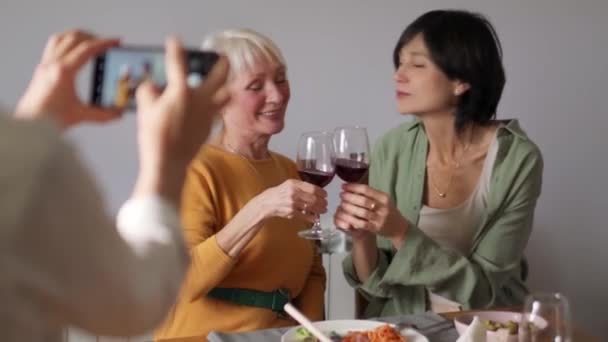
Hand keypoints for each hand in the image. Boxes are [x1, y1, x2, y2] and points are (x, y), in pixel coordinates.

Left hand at [15, 30, 120, 127]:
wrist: (30, 123)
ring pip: (61, 38)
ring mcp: (45, 64)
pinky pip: (53, 46)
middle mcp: (52, 64)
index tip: (115, 41)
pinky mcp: (41, 68)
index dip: (104, 43)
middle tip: (106, 43)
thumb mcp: (81, 115)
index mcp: (63, 72)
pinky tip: (73, 49)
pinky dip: (65, 42)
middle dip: (93, 37)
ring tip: (91, 41)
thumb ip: (103, 114)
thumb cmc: (48, 119)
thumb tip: (117, 113)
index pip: (86, 49)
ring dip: (78, 36)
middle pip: (74, 38)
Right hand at [132, 36, 229, 202]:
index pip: (177, 63)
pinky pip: (216, 110)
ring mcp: (208, 113)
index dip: (175, 49)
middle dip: (221, 62)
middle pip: (219, 74)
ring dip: (225, 85)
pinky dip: (214, 105)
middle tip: (221, 56)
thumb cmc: (155, 137)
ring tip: (223, 81)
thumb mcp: (144, 110)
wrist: (169, 163)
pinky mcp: (209, 126)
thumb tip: (153, 86)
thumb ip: (149, 92)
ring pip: (225, 94)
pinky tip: (209, 106)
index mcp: (181, 91)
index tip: (175, 40)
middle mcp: (200, 99)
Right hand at [252, 179, 327, 223]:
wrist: (267, 203)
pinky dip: (312, 217)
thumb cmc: (279, 193)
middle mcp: (293, 193)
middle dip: (322, 202)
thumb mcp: (289, 184)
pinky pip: (305, 215)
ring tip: (323, 210)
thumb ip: (301, 186)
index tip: (325, 195)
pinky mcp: (291, 213)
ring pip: (311, 207)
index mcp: (294, 184)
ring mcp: (292, 203)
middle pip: (313, 198)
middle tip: (326, 204)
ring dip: (319, 210)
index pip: (312, 188)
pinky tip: (316, 218)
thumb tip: (316, 190)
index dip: (321, 192)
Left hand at [334, 183, 408, 246]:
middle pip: (363, 200)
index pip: (366, 189)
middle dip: (349, 197)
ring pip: (361, 212)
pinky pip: (362, 223)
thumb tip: (353, 186)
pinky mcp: (376, 228)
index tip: (344, 186)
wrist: (399, 227)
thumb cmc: (388, 211)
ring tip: (342, 204)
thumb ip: (371, 194)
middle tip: (341, 195)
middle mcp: (383, 207)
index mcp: (384, 197)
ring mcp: (380, 218)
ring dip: (349, 208)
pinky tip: (345, 216)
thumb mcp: (383, 200)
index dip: (353, 187)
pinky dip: (352, 219)